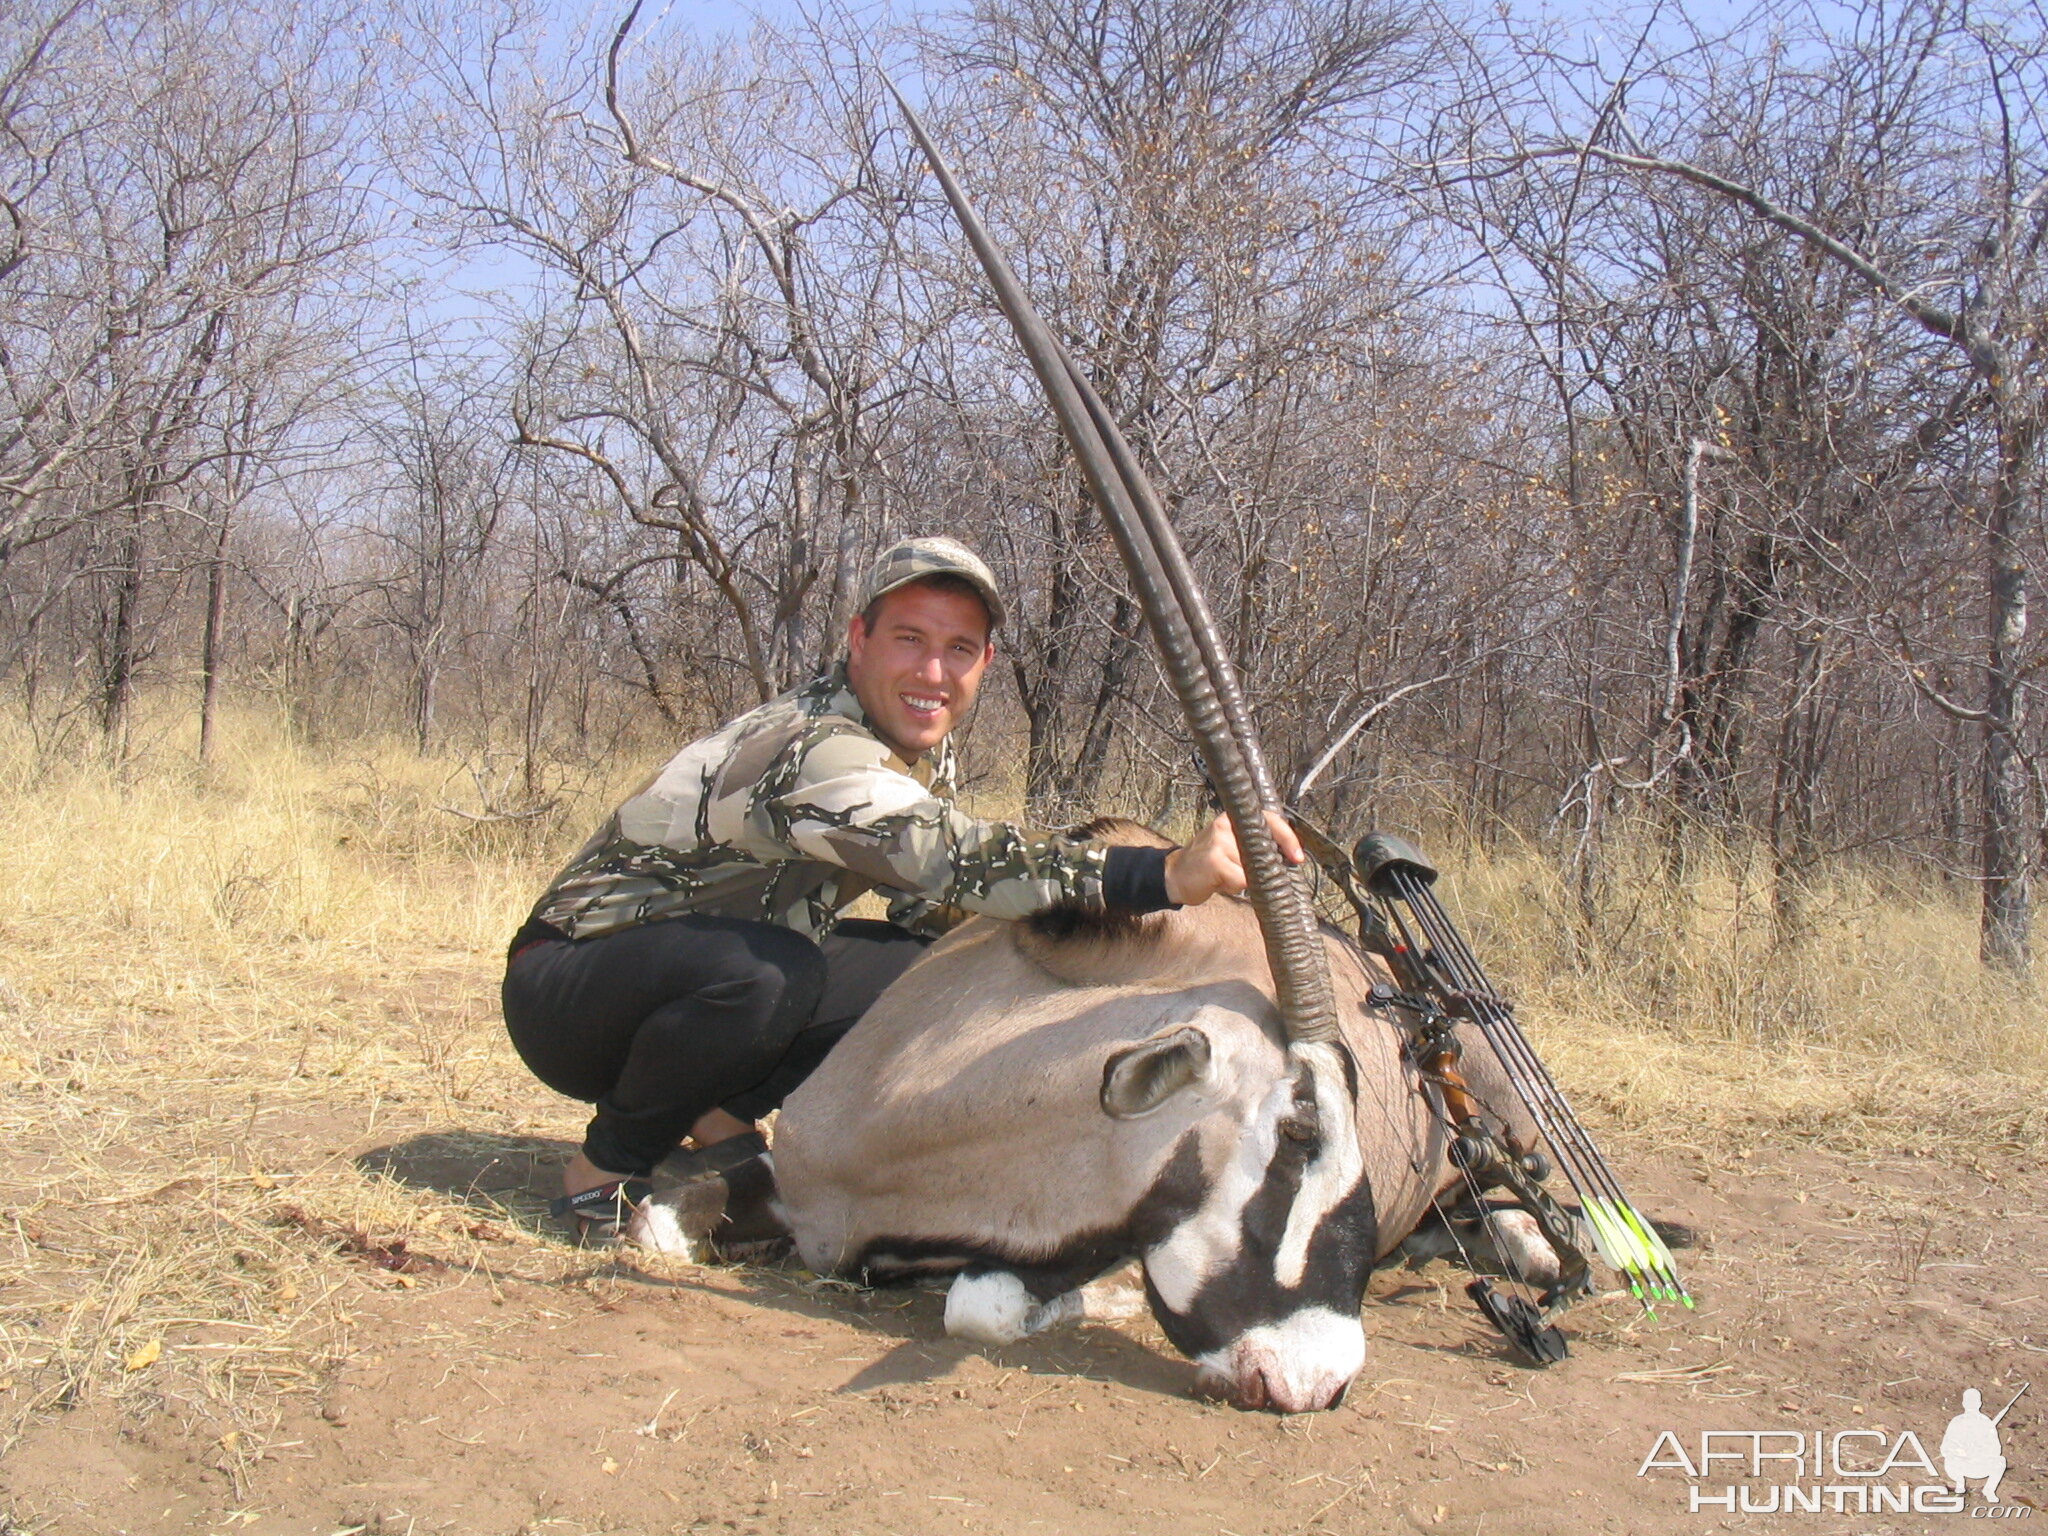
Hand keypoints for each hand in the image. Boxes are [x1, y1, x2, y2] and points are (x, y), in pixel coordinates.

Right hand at [1163, 810, 1305, 905]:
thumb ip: (1254, 846)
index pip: (1269, 819)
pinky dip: (1234, 887)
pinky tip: (1219, 883)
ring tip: (1226, 877)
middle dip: (1267, 865)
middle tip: (1258, 875)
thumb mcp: (1231, 847)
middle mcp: (1226, 825)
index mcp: (1232, 819)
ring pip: (1253, 868)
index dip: (1288, 838)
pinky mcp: (1214, 860)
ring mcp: (1219, 841)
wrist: (1175, 875)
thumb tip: (1287, 857)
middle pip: (1264, 846)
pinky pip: (1240, 879)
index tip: (1297, 857)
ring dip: (1244, 880)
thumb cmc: (1209, 864)